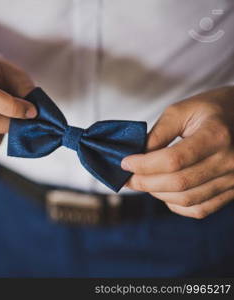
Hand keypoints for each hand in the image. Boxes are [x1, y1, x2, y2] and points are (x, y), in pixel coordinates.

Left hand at [122, 86, 233, 218]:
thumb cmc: (208, 110)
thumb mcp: (181, 111)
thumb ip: (158, 134)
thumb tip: (135, 158)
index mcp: (216, 135)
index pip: (174, 160)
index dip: (144, 165)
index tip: (124, 163)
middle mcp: (230, 161)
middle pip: (179, 183)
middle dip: (145, 182)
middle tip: (126, 178)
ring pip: (187, 199)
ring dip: (157, 194)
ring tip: (142, 183)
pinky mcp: (232, 191)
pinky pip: (200, 209)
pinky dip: (176, 205)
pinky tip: (163, 192)